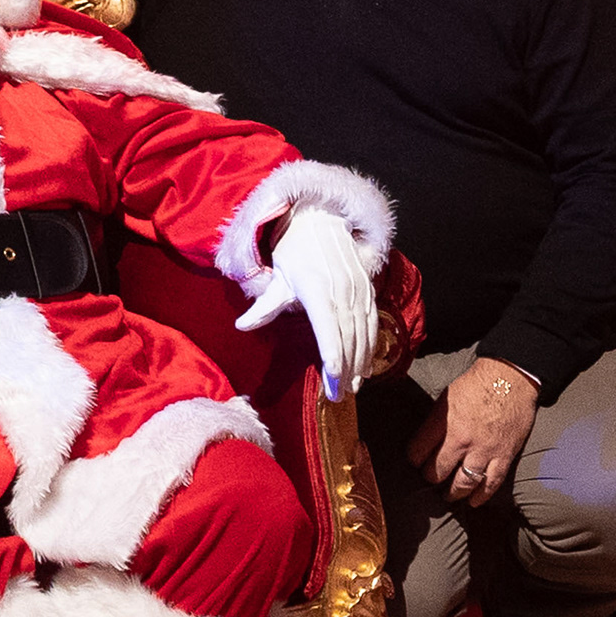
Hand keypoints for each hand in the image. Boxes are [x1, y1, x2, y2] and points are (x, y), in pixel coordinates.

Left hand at [237, 211, 376, 395]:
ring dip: (360, 362)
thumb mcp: (277, 277)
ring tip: (353, 387)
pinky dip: (371, 346)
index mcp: (317, 288)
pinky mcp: (368, 289)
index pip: (328, 329)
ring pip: (363, 333)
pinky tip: (366, 366)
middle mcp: (341, 289)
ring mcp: (358, 289)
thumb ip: (265, 305)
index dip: (333, 357)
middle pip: (348, 337)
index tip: (333, 381)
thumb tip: (243, 325)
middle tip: (339, 396)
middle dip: (345, 369)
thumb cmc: (295, 251)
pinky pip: (373, 322)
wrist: (321, 220)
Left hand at [406, 359, 539, 506]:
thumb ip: (436, 421)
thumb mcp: (447, 397)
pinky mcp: (504, 456)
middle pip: (437, 471)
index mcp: (443, 423)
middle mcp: (461, 440)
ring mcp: (483, 450)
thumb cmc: (477, 383)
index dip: (414, 458)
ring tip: (449, 496)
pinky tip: (474, 502)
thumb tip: (425, 439)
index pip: (417, 451)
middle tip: (431, 479)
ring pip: (463, 483)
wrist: (511, 377)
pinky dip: (481, 496)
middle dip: (431, 478)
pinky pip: (491, 483)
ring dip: (454, 493)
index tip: (415, 461)